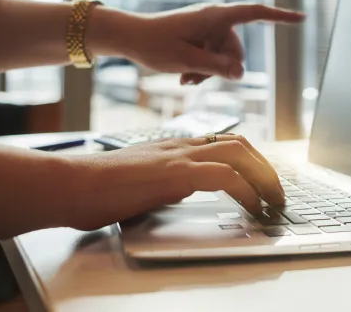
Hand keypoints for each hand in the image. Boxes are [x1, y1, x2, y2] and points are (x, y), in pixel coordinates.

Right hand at [63, 135, 283, 230]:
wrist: (73, 184)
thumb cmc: (100, 187)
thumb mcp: (143, 180)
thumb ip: (168, 179)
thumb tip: (186, 187)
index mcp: (175, 147)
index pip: (224, 143)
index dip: (251, 159)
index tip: (264, 178)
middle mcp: (182, 146)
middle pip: (239, 144)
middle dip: (265, 167)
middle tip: (277, 192)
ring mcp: (179, 156)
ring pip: (238, 153)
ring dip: (264, 178)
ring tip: (274, 201)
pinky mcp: (175, 173)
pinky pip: (223, 175)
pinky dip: (246, 190)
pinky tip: (253, 206)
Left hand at [117, 2, 303, 84]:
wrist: (128, 37)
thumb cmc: (154, 45)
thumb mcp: (186, 61)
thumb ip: (216, 68)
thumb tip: (242, 73)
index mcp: (215, 16)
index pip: (255, 13)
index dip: (280, 17)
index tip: (302, 18)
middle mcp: (215, 18)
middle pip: (237, 49)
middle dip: (221, 68)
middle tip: (194, 80)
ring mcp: (208, 27)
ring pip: (224, 56)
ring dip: (210, 71)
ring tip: (186, 79)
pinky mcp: (201, 34)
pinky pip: (213, 54)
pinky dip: (203, 66)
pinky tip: (185, 76)